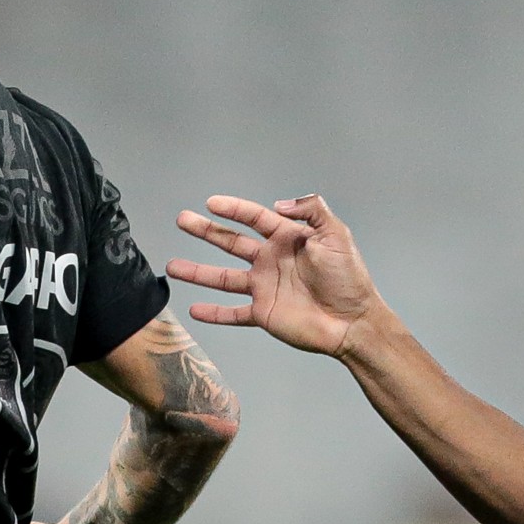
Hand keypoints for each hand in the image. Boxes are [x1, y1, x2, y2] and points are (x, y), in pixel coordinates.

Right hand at [168, 194, 382, 357]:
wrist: (352, 321)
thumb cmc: (348, 278)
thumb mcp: (336, 234)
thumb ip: (311, 211)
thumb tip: (278, 204)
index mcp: (287, 239)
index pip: (254, 218)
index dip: (232, 209)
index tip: (210, 203)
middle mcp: (271, 261)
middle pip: (231, 242)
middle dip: (206, 231)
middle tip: (182, 220)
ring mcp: (265, 288)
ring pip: (223, 277)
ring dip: (198, 272)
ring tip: (171, 266)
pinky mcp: (264, 313)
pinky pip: (233, 313)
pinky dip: (214, 313)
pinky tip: (193, 309)